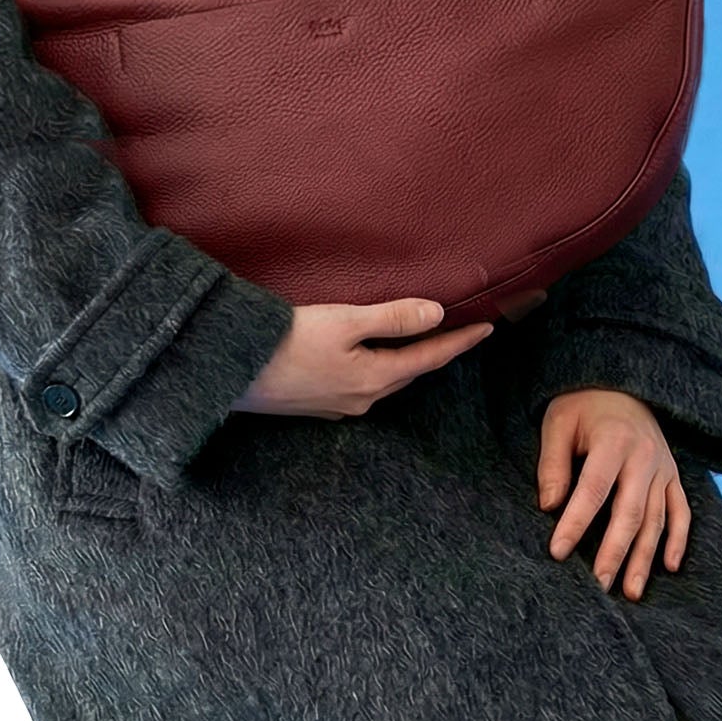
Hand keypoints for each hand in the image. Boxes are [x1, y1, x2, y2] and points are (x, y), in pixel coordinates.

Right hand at [232, 295, 494, 419]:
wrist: (233, 370)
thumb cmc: (286, 342)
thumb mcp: (343, 321)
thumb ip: (391, 318)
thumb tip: (436, 314)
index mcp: (374, 379)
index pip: (429, 359)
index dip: (460, 342)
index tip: (488, 328)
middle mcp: (362, 399)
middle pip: (409, 372)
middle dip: (435, 352)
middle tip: (460, 330)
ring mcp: (338, 406)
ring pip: (385, 380)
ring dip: (405, 360)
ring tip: (419, 339)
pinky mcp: (317, 403)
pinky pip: (361, 383)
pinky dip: (377, 366)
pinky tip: (370, 354)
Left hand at [537, 388, 689, 599]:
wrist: (621, 384)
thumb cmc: (583, 405)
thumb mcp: (559, 422)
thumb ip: (553, 464)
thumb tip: (548, 506)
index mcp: (613, 441)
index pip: (593, 489)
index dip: (575, 522)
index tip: (558, 552)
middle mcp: (644, 457)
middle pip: (631, 512)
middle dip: (614, 552)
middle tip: (598, 586)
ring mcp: (663, 468)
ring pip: (657, 520)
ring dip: (644, 558)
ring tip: (631, 592)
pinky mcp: (673, 476)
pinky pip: (682, 512)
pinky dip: (678, 540)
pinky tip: (669, 567)